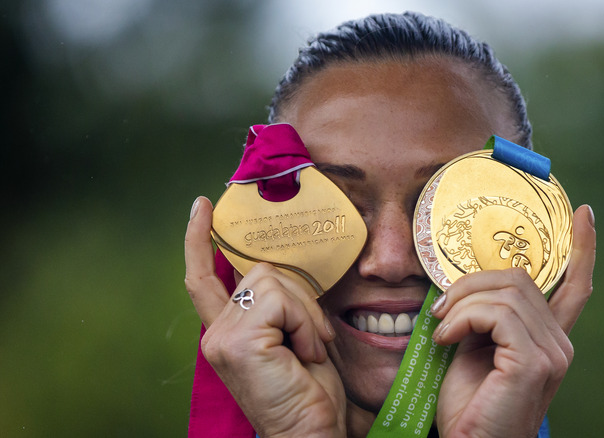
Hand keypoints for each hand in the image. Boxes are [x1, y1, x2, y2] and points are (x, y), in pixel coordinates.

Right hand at [184, 196, 346, 437]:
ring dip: (305, 313)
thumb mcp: (291, 337)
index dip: (200, 240)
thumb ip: (276, 306)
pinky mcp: (237, 341)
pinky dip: (304, 322)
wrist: (310, 435)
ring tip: (308, 350)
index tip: (202, 206)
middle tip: (314, 339)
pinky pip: (280, 300)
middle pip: (259, 271)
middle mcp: (217, 332)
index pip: (203, 278)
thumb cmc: (308, 392)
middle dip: (300, 296)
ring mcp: (222, 337)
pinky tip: (304, 353)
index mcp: (227, 332)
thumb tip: (279, 271)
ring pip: (272, 279)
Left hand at [431, 205, 595, 437]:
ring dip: (462, 302)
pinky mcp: (534, 362)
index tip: (584, 213)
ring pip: (506, 292)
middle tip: (441, 308)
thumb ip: (486, 318)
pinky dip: (464, 318)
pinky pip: (497, 314)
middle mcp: (560, 344)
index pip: (575, 287)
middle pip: (521, 279)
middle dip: (472, 282)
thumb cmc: (468, 406)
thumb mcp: (476, 350)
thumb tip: (467, 284)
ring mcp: (552, 353)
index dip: (582, 249)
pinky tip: (446, 338)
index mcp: (549, 340)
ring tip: (442, 327)